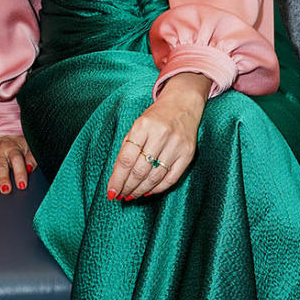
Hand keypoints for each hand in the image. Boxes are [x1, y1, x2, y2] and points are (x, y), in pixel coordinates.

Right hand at [0, 135, 35, 193]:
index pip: (17, 160)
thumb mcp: (28, 147)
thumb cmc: (15, 144)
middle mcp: (0, 148)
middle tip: (5, 189)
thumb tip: (30, 168)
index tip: (22, 185)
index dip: (19, 172)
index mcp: (13, 148)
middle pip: (2, 165)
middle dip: (3, 177)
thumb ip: (32, 158)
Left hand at [107, 72, 210, 201]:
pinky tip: (148, 192)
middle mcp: (160, 135)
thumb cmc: (155, 117)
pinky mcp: (188, 154)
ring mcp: (176, 145)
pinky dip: (158, 188)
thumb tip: (118, 177)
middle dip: (128, 187)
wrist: (183, 104)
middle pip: (140, 171)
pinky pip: (171, 178)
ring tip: (131, 196)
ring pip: (155, 177)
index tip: (111, 192)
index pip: (126, 160)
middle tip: (120, 196)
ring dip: (141, 190)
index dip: (117, 179)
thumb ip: (127, 149)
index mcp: (143, 127)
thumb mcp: (136, 126)